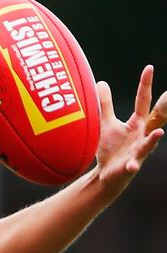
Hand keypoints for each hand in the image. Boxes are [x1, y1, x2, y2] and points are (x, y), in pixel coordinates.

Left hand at [95, 65, 165, 192]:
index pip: (143, 100)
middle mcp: (142, 135)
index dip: (145, 84)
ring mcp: (138, 151)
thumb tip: (101, 82)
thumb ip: (105, 105)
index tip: (149, 68)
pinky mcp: (130, 165)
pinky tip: (132, 166)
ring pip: (148, 143)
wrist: (107, 174)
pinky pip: (133, 165)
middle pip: (156, 119)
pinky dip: (133, 165)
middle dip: (164, 107)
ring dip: (154, 139)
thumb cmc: (111, 148)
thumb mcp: (107, 124)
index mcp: (137, 123)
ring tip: (159, 134)